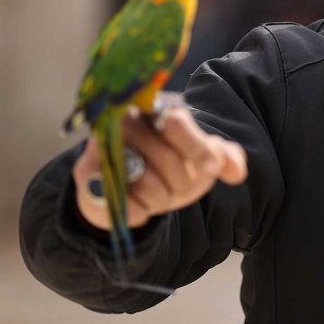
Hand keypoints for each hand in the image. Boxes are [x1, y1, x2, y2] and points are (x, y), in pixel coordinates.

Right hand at [73, 106, 247, 230]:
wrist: (125, 188)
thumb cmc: (169, 167)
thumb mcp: (200, 159)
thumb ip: (224, 158)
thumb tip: (237, 171)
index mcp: (156, 110)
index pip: (178, 124)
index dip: (196, 147)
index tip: (209, 165)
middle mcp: (126, 121)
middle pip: (170, 162)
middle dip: (182, 184)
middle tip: (175, 186)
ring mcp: (103, 147)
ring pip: (150, 185)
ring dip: (160, 199)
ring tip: (155, 192)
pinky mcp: (86, 175)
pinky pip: (127, 206)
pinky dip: (140, 213)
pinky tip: (137, 205)